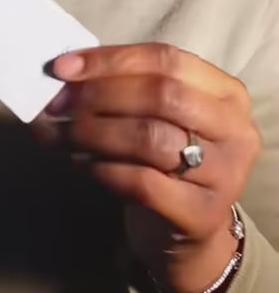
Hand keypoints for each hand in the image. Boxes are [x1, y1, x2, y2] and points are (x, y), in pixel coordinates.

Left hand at [40, 43, 260, 292]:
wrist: (188, 233)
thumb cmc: (167, 162)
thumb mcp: (159, 117)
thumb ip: (125, 89)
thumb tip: (64, 73)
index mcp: (228, 94)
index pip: (167, 60)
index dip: (110, 60)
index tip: (62, 68)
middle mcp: (236, 130)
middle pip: (162, 95)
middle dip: (100, 95)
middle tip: (57, 105)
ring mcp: (225, 175)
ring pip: (151, 138)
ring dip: (95, 132)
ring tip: (62, 134)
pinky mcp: (202, 214)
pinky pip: (143, 183)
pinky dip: (104, 169)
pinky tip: (81, 165)